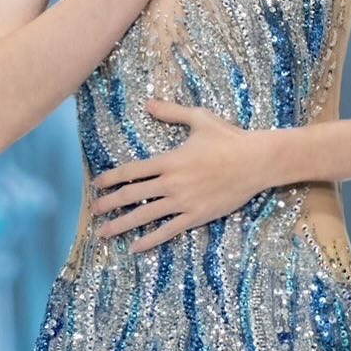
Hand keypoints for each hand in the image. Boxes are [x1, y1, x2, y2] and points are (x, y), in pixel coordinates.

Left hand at [89, 98, 270, 251]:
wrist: (256, 161)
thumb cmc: (229, 138)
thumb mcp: (199, 118)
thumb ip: (171, 113)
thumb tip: (148, 103)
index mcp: (169, 160)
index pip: (131, 171)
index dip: (111, 179)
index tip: (96, 185)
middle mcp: (171, 183)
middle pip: (132, 195)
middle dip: (110, 204)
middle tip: (94, 211)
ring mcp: (183, 202)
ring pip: (145, 215)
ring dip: (122, 224)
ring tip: (104, 232)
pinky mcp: (197, 216)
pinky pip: (168, 231)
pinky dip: (150, 240)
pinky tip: (135, 247)